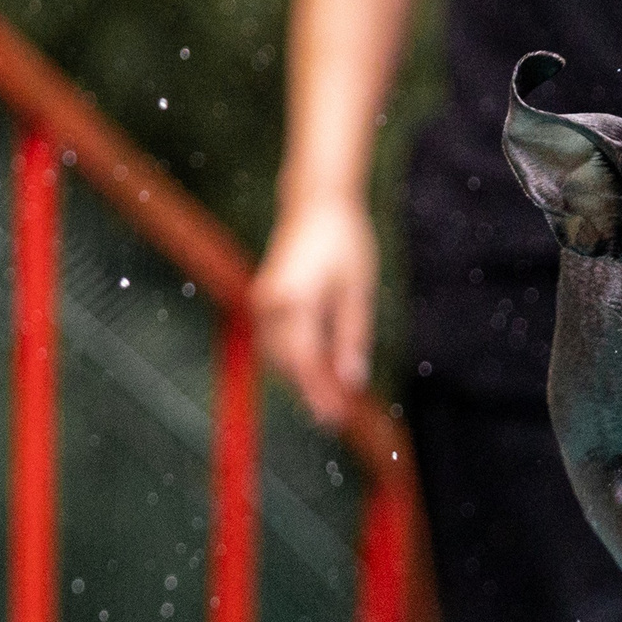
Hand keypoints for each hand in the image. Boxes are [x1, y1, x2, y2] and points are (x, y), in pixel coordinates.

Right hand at [250, 198, 377, 428]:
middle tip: (336, 418)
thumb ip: (353, 337)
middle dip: (310, 391)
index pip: (305, 362)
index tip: (335, 418)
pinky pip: (276, 340)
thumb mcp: (357, 290)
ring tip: (329, 401)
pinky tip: (317, 372)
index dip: (319, 394)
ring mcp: (263, 301)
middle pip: (287, 364)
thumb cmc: (344, 241)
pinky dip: (294, 360)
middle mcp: (271, 303)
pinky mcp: (265, 300)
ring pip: (278, 355)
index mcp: (295, 300)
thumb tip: (351, 380)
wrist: (315, 203)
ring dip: (301, 379)